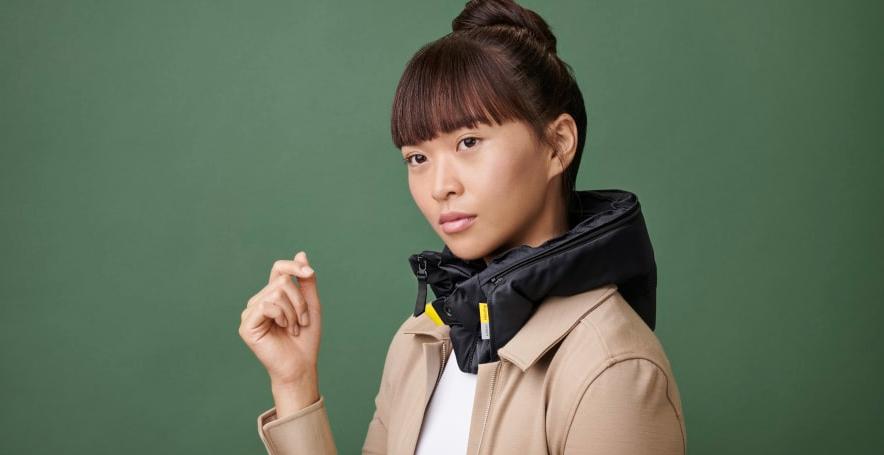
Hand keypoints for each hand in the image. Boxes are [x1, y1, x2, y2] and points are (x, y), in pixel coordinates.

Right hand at [239, 251, 322, 390]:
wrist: (301, 365)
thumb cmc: (306, 338)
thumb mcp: (311, 304)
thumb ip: (306, 281)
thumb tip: (301, 254)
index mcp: (272, 296)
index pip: (279, 269)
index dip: (294, 266)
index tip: (309, 273)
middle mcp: (259, 301)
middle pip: (282, 281)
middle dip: (300, 301)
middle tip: (302, 321)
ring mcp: (250, 313)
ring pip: (276, 293)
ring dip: (294, 312)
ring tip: (294, 327)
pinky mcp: (246, 325)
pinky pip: (267, 305)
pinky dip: (283, 316)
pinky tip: (283, 330)